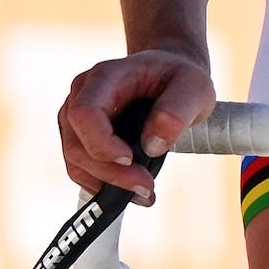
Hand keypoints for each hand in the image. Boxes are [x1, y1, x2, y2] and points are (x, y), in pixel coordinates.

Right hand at [56, 49, 215, 207]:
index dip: (101, 142)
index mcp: (106, 76)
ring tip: (144, 193)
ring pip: (75, 160)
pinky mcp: (81, 135)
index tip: (130, 159)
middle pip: (77, 143)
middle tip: (147, 187)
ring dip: (106, 184)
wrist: (170, 76)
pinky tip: (131, 192)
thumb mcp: (194, 87)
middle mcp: (82, 93)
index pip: (84, 113)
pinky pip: (80, 166)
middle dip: (110, 173)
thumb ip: (177, 112)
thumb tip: (152, 145)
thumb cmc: (179, 78)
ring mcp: (77, 115)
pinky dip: (102, 184)